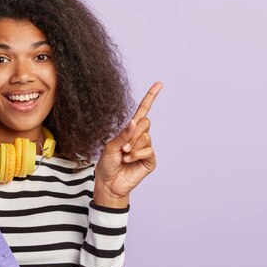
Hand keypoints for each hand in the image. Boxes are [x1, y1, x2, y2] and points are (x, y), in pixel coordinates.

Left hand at [94, 82, 161, 206]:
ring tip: (124, 155)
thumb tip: (135, 121)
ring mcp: (146, 148)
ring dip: (133, 146)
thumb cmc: (107, 164)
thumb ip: (123, 134)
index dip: (150, 97)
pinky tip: (129, 160)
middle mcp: (140, 136)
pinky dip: (137, 154)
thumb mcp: (110, 146)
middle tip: (123, 146)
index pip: (143, 110)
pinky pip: (148, 149)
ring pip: (146, 136)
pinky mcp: (150, 159)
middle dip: (133, 133)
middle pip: (146, 122)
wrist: (109, 183)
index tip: (159, 84)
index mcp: (130, 130)